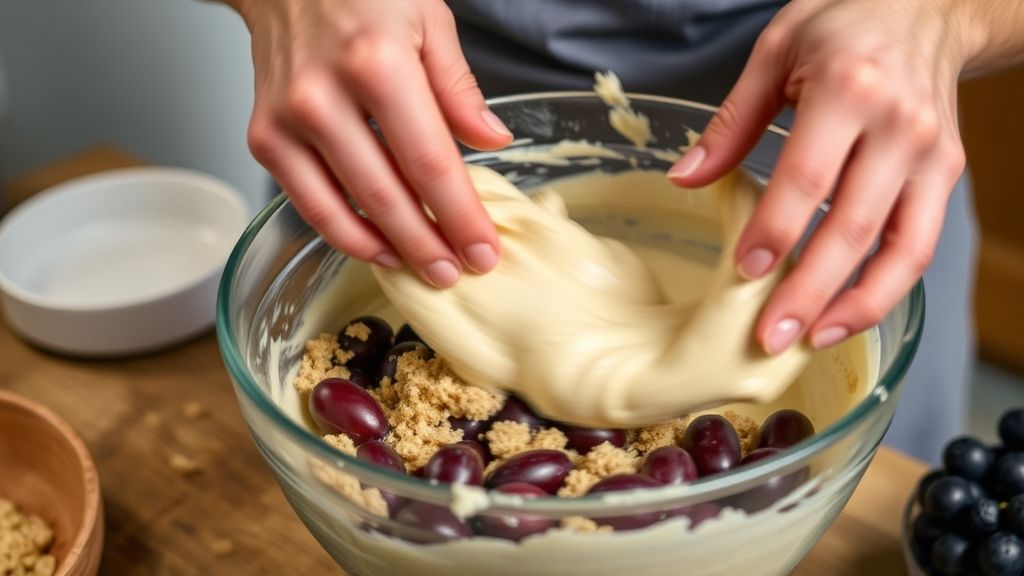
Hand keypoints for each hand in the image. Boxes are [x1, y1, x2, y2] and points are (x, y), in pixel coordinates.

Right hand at [237, 0, 512, 286]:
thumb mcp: (428, 19)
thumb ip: (459, 88)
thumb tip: (492, 141)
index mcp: (377, 64)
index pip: (430, 162)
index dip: (460, 216)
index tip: (484, 251)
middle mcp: (323, 97)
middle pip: (387, 196)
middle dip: (429, 245)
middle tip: (457, 273)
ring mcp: (287, 121)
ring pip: (344, 210)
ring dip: (389, 249)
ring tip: (424, 270)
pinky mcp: (264, 137)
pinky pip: (308, 203)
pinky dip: (345, 233)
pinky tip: (378, 246)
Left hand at [668, 0, 968, 353]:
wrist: (927, 6)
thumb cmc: (843, 24)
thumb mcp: (775, 51)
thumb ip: (731, 122)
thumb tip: (685, 178)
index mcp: (848, 89)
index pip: (807, 177)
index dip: (775, 230)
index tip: (746, 272)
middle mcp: (899, 127)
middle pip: (852, 226)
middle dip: (809, 290)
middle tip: (769, 336)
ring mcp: (931, 156)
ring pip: (899, 250)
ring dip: (854, 306)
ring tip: (809, 340)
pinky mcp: (946, 175)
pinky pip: (920, 246)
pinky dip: (886, 289)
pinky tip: (846, 315)